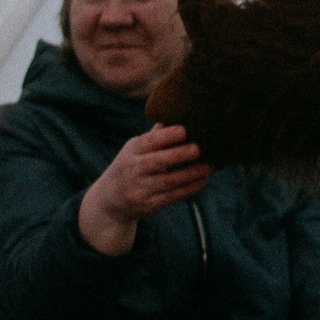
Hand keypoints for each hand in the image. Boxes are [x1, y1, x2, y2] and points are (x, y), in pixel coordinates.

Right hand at [77, 123, 208, 254]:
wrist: (109, 201)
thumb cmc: (131, 166)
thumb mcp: (135, 149)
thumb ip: (156, 136)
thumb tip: (180, 113)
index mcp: (132, 151)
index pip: (148, 141)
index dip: (166, 136)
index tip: (184, 130)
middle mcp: (134, 170)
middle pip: (157, 161)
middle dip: (179, 154)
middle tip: (199, 148)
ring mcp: (140, 189)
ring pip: (169, 181)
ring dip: (192, 173)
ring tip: (210, 166)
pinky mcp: (149, 205)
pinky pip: (172, 196)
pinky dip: (189, 188)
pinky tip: (202, 180)